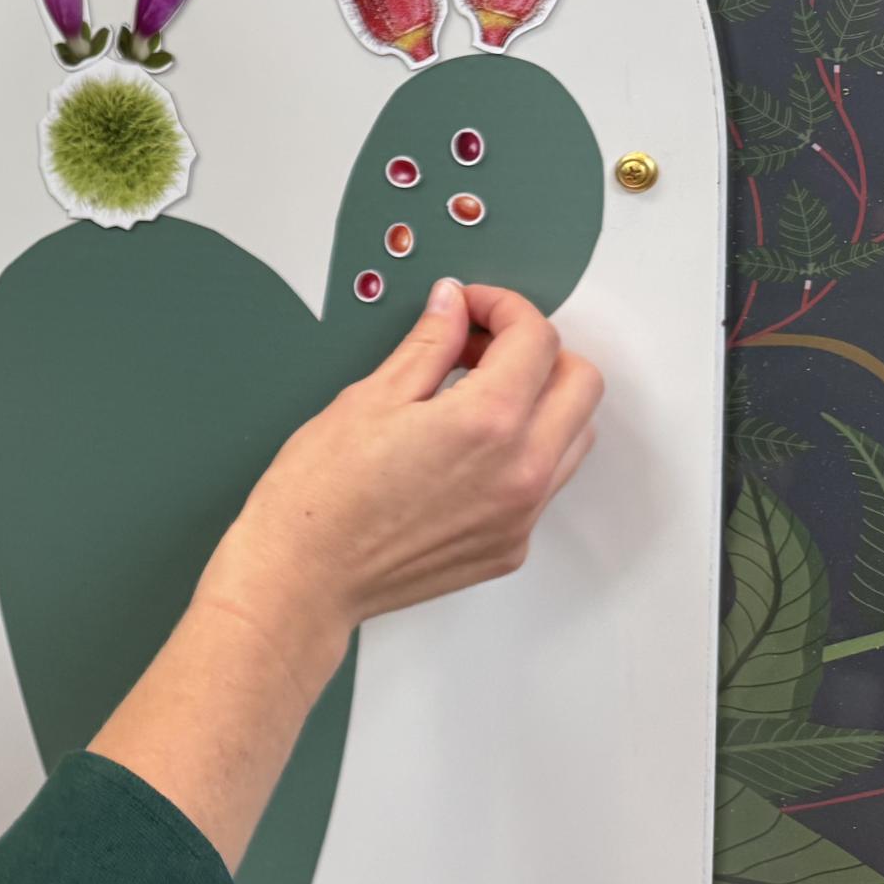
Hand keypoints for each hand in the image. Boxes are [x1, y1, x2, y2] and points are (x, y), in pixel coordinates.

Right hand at [198, 278, 603, 663]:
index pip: (536, 338)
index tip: (473, 307)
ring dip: (541, 402)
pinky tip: (466, 450)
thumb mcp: (368, 398)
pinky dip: (522, 454)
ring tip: (477, 396)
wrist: (302, 576)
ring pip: (574, 436)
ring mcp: (521, 515)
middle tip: (481, 346)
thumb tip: (452, 308)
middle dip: (538, 350)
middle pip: (581, 383)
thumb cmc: (318, 498)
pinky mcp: (510, 547)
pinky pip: (544, 485)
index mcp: (487, 422)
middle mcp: (520, 471)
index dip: (504, 306)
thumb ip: (427, 345)